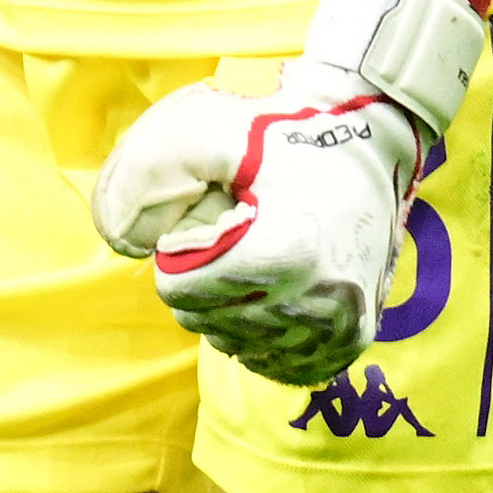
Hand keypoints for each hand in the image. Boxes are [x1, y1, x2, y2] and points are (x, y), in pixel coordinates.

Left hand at [90, 61, 421, 385]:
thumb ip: (149, 170)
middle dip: (202, 281)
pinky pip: (277, 364)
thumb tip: (118, 234)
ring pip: (237, 344)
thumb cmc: (283, 131)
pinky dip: (262, 334)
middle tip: (235, 234)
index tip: (213, 218)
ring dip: (231, 308)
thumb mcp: (208, 129)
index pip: (180, 288)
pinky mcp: (352, 341)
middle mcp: (316, 302)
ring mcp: (339, 328)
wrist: (375, 141)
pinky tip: (274, 293)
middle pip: (205, 320)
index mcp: (281, 253)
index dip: (181, 250)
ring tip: (259, 257)